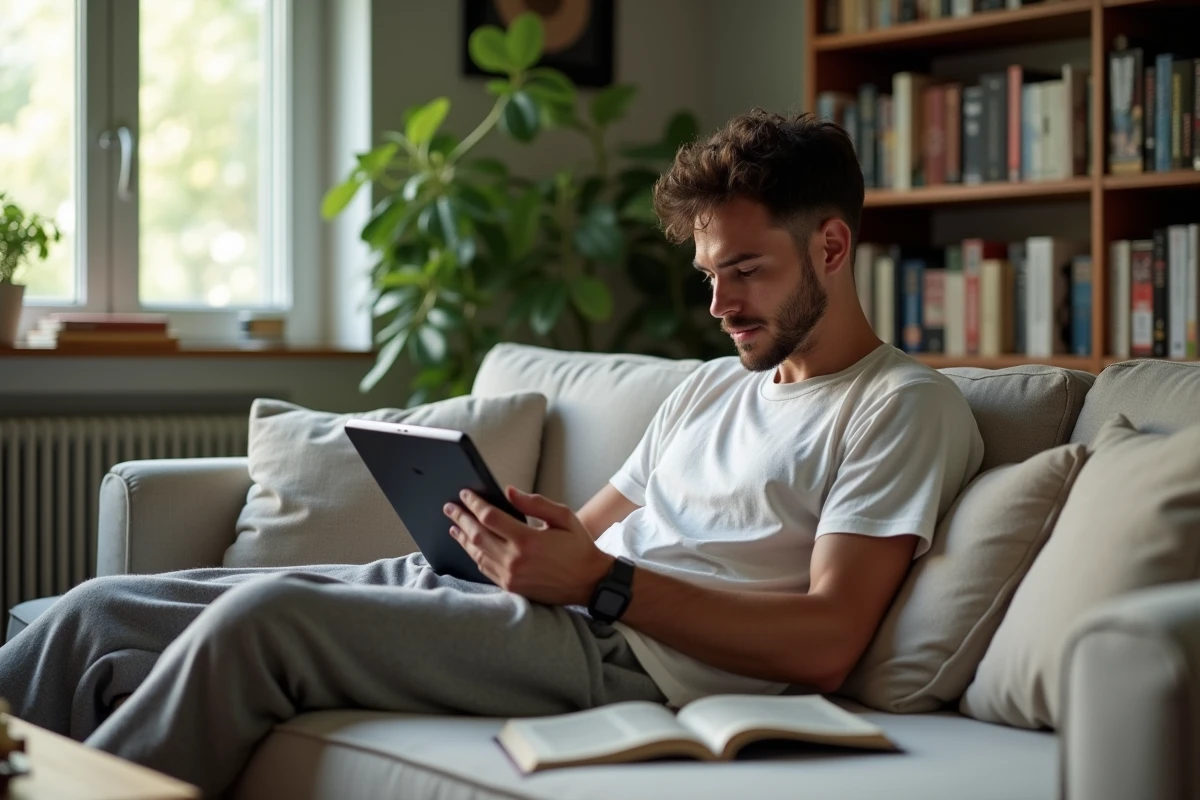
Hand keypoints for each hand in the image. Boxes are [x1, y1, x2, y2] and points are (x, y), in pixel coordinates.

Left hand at [444, 487, 613, 605]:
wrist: (589, 582)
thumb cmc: (578, 547)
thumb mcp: (563, 517)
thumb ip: (535, 503)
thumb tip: (509, 492)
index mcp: (527, 540)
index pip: (489, 517)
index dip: (474, 504)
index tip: (465, 494)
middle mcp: (515, 560)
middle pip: (477, 535)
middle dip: (461, 518)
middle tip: (450, 507)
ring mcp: (511, 576)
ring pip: (477, 553)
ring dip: (463, 538)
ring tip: (454, 525)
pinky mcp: (511, 587)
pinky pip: (485, 569)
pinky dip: (474, 555)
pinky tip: (469, 546)